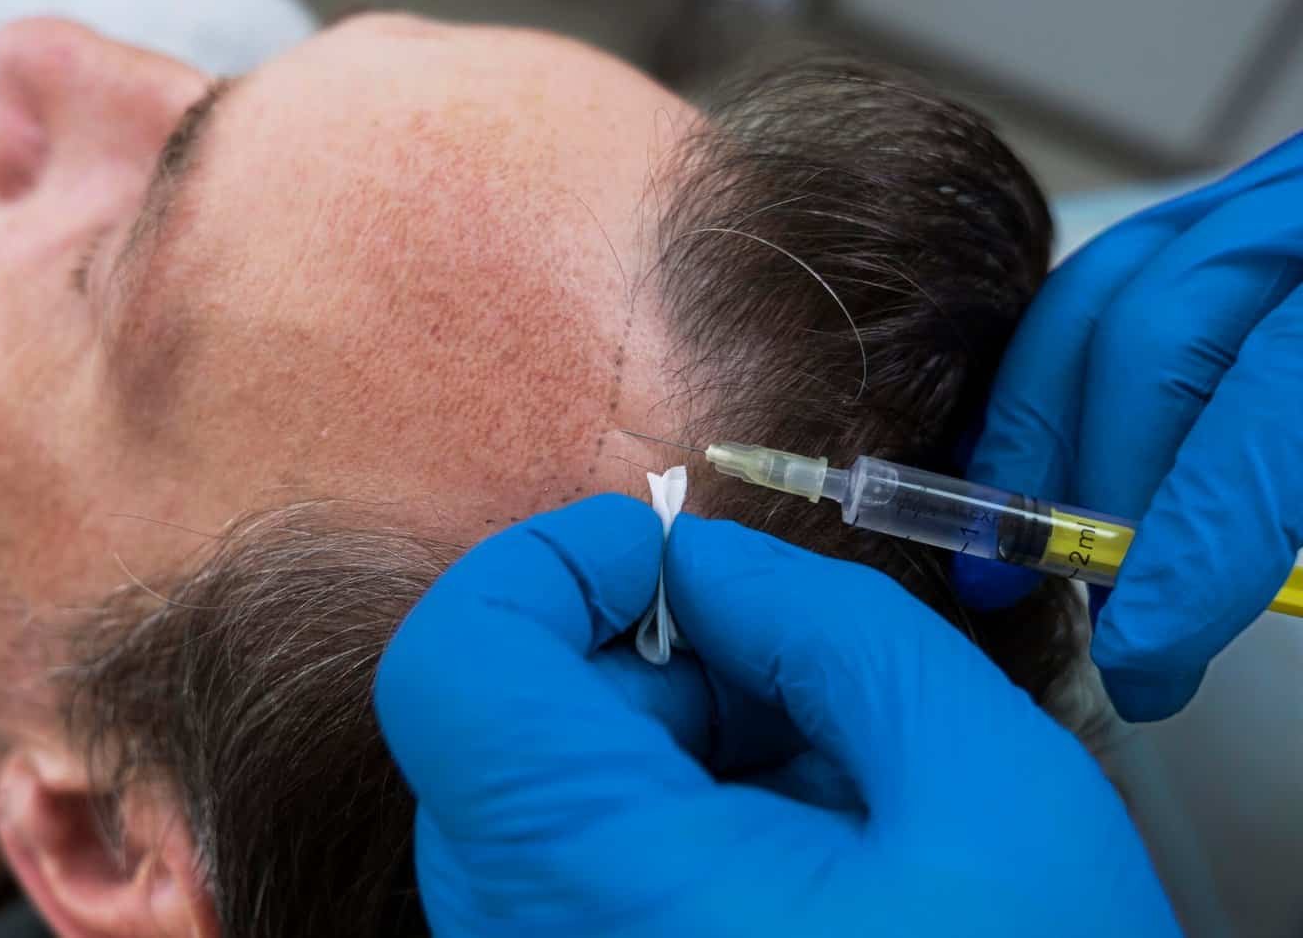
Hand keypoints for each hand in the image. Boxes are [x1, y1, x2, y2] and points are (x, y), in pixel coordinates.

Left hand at [375, 496, 1177, 936]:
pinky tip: (799, 863)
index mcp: (603, 890)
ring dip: (672, 747)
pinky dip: (672, 822)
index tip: (665, 555)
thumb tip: (704, 564)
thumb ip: (831, 631)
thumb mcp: (989, 791)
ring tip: (829, 807)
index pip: (455, 667)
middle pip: (505, 725)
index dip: (549, 568)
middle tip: (802, 698)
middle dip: (647, 668)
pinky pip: (572, 867)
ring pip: (541, 792)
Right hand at [958, 136, 1302, 720]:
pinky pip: (1114, 272)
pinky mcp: (1244, 200)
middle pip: (1160, 331)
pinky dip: (1063, 373)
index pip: (1273, 410)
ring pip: (1110, 286)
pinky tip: (1052, 452)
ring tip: (1031, 539)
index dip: (1193, 544)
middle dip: (1105, 490)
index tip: (1148, 655)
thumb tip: (1266, 594)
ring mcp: (1278, 187)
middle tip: (1101, 615)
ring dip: (1047, 431)